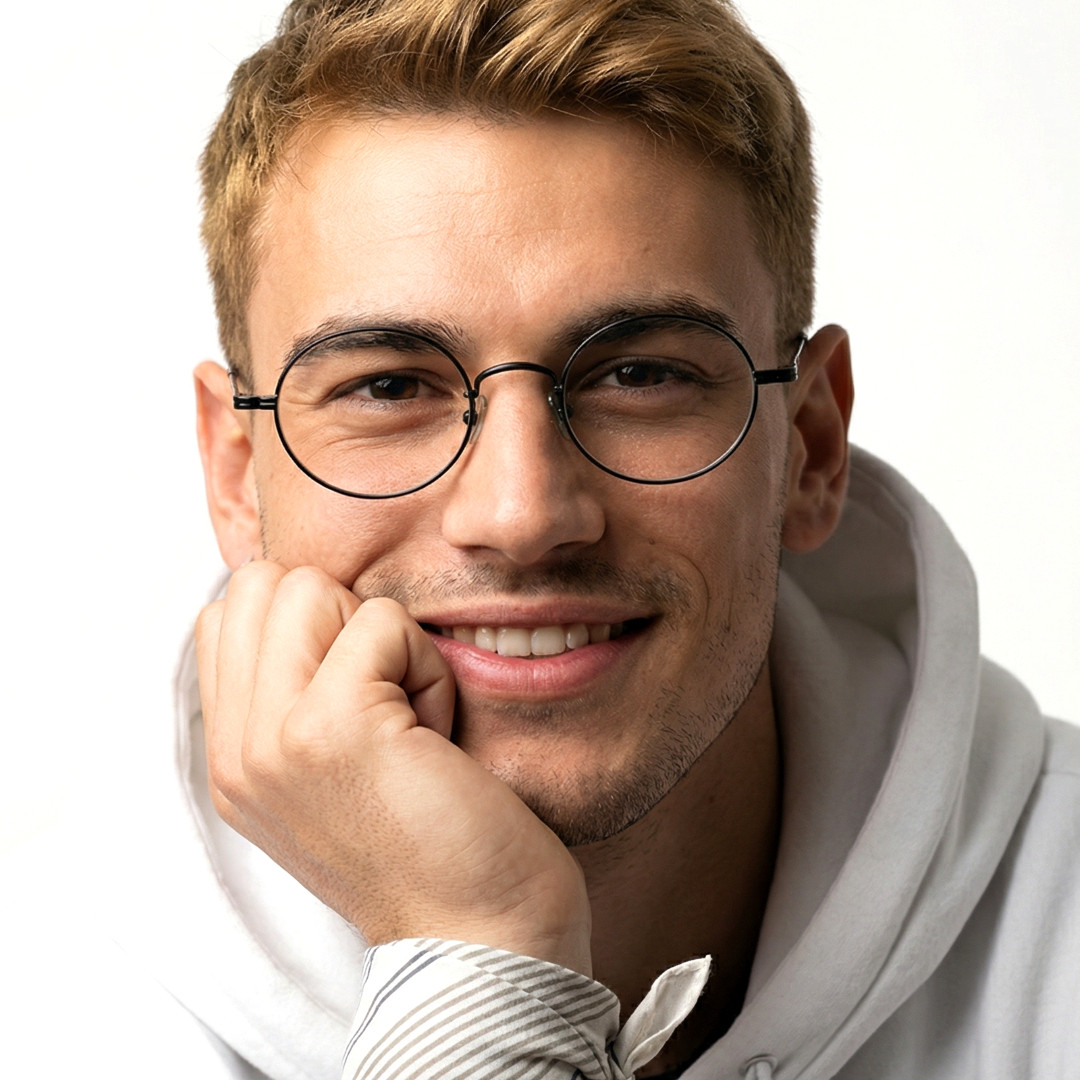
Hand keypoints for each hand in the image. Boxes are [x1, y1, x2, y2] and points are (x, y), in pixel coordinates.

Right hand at [195, 561, 592, 973]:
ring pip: (309, 587)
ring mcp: (273, 740)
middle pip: (261, 585)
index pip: (225, 614)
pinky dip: (427, 666)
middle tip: (386, 700)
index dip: (309, 623)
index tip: (361, 690)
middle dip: (341, 618)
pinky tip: (437, 738)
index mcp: (233, 760)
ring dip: (381, 639)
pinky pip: (383, 621)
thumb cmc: (436, 847)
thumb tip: (315, 599)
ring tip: (408, 718)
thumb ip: (294, 696)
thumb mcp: (333, 776)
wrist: (482, 942)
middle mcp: (236, 752)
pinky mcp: (331, 728)